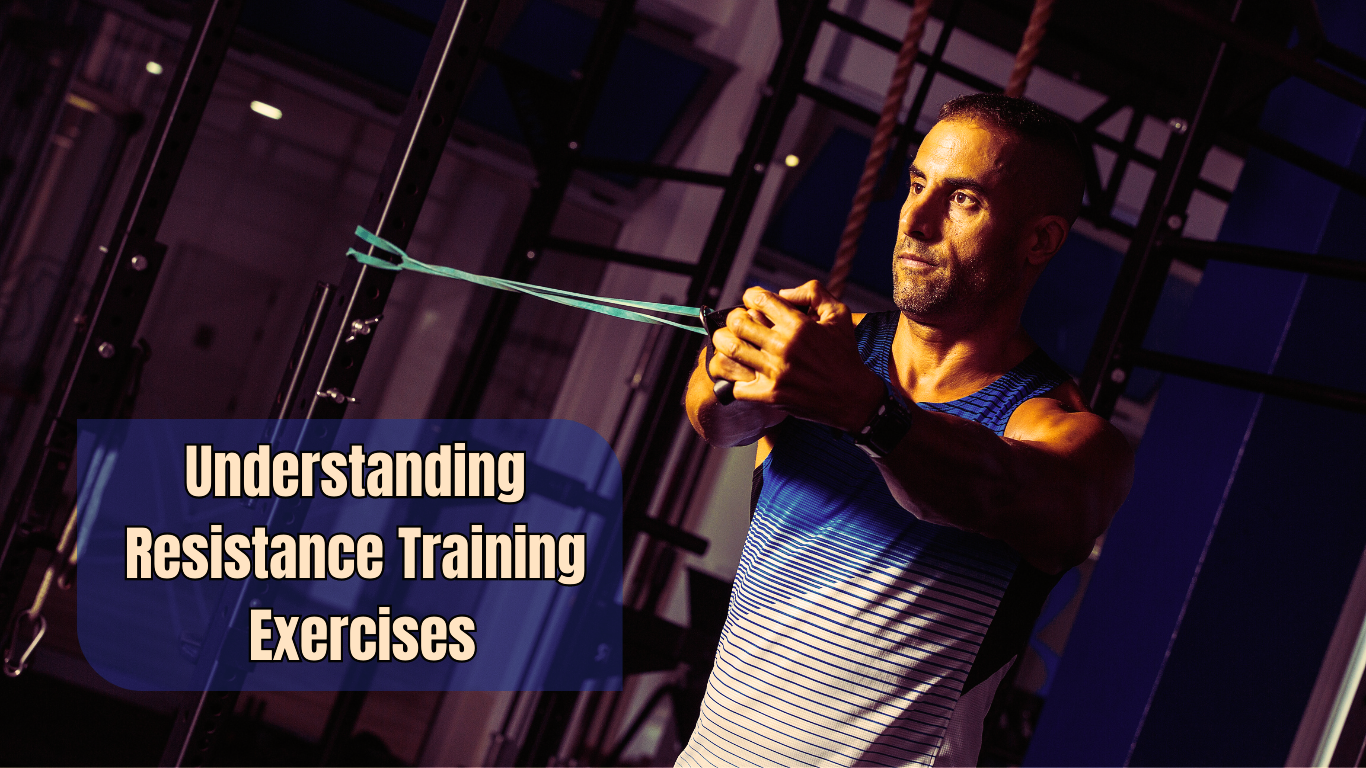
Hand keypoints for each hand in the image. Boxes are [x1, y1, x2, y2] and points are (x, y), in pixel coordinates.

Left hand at [709, 281, 884, 431]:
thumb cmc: (845, 355)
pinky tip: (744, 374)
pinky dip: (736, 379)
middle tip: (740, 322)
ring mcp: (775, 372)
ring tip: (732, 343)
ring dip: (726, 343)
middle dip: (735, 318)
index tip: (753, 302)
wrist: (853, 397)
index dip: (751, 296)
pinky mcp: (771, 395)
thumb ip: (813, 292)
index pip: (759, 299)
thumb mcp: (839, 314)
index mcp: (799, 325)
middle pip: (738, 322)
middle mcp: (784, 347)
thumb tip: (782, 293)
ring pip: (731, 350)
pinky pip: (737, 385)